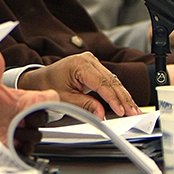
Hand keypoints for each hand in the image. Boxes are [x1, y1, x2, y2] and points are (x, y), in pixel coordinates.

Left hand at [0, 50, 57, 150]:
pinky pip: (26, 152)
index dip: (46, 101)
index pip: (50, 99)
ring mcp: (23, 133)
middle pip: (43, 119)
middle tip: (18, 117)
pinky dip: (19, 149)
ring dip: (23, 135)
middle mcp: (28, 116)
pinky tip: (8, 143)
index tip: (35, 101)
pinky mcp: (17, 148)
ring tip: (9, 130)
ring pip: (35, 136)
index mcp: (27, 100)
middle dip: (32, 119)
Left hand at [17, 53, 140, 117]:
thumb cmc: (49, 86)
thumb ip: (84, 105)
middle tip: (133, 113)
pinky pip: (109, 80)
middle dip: (123, 99)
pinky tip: (126, 103)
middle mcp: (88, 60)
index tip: (121, 111)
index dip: (113, 99)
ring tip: (133, 110)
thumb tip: (101, 113)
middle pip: (111, 81)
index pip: (102, 83)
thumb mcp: (65, 98)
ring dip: (124, 97)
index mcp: (79, 64)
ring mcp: (92, 62)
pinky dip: (118, 93)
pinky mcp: (95, 67)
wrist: (40, 79)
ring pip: (113, 81)